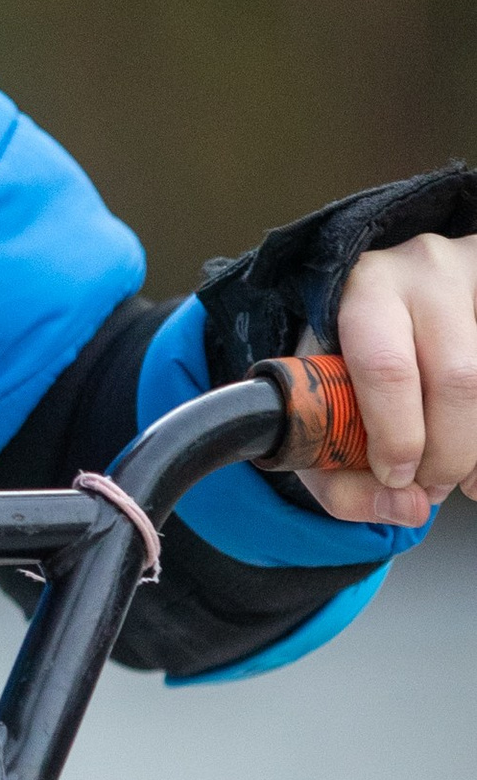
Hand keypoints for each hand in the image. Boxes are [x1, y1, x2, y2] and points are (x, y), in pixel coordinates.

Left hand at [298, 231, 476, 525]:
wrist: (374, 309)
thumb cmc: (342, 368)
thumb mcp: (317, 423)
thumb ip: (341, 480)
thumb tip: (407, 508)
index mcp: (361, 291)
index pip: (387, 367)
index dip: (398, 437)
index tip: (396, 477)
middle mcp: (422, 271)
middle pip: (458, 379)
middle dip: (448, 453)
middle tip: (431, 485)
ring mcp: (473, 276)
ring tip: (458, 476)